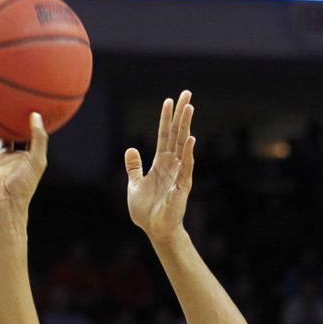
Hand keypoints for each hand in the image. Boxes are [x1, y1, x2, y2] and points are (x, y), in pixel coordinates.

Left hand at [126, 90, 194, 241]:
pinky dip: (188, 154)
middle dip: (181, 114)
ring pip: (183, 146)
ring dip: (186, 127)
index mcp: (160, 163)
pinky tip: (191, 139)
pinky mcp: (181, 186)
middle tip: (186, 93)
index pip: (164, 135)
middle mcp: (172, 164)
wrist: (154, 230)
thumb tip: (131, 149)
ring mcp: (178, 173)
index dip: (166, 118)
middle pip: (177, 134)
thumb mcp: (134, 185)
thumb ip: (134, 167)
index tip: (169, 100)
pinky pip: (186, 167)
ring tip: (189, 108)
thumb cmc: (146, 210)